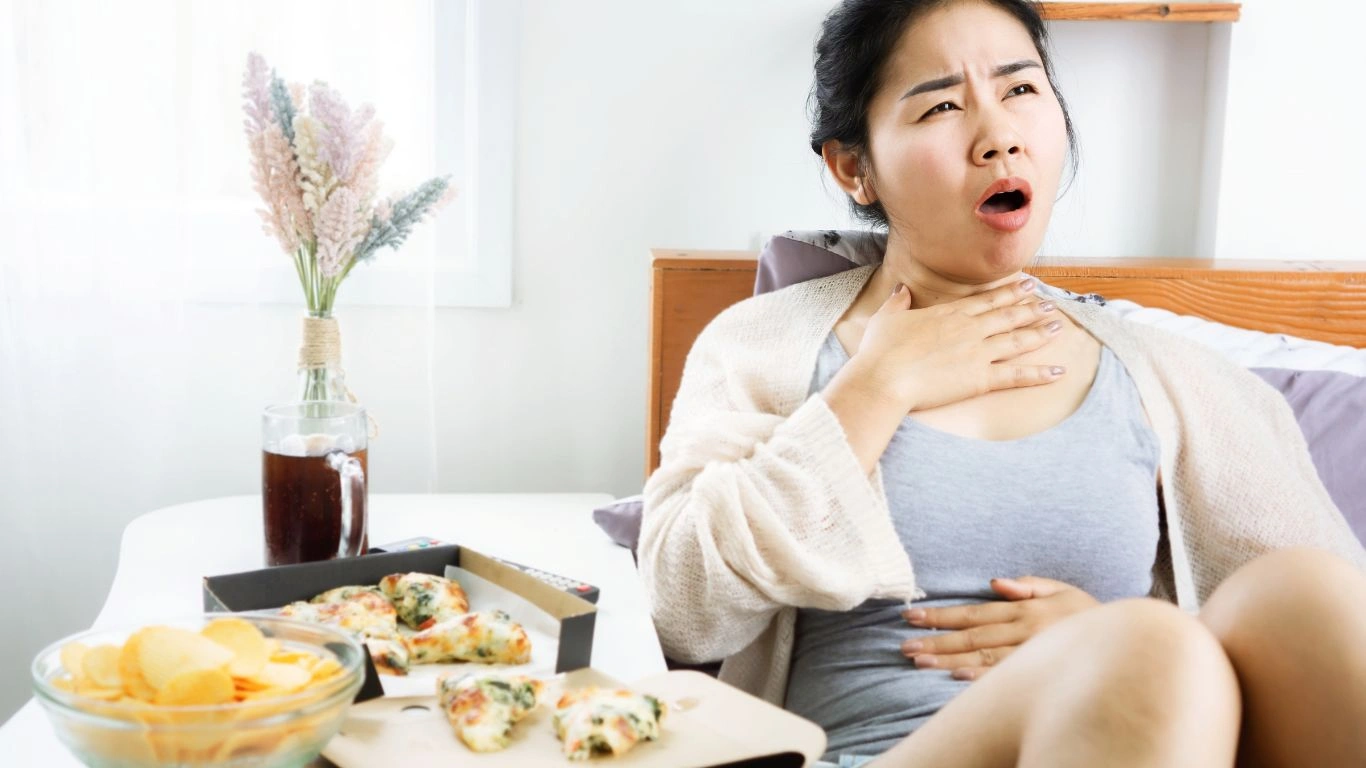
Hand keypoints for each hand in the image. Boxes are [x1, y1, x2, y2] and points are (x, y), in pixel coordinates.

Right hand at [848, 277, 1065, 413]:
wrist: (884, 378)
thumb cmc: (880, 350)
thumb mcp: (886, 317)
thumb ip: (898, 302)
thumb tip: (902, 290)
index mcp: (949, 313)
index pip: (987, 300)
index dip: (1009, 292)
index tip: (1027, 285)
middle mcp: (970, 329)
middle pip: (1007, 315)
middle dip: (1030, 308)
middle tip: (1049, 303)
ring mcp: (978, 353)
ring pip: (1017, 340)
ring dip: (1039, 333)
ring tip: (1057, 326)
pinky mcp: (981, 379)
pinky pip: (1017, 376)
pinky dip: (1039, 374)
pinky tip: (1059, 371)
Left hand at [899, 576, 1099, 680]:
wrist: (1131, 640)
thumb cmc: (1088, 615)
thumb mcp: (1061, 590)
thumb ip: (1028, 585)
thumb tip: (994, 582)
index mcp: (1024, 609)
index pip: (974, 613)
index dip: (942, 615)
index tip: (912, 617)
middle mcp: (1025, 630)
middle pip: (972, 636)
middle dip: (936, 639)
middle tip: (905, 645)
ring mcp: (1033, 653)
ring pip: (983, 657)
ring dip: (949, 659)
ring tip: (920, 661)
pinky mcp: (1042, 672)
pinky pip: (1009, 676)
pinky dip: (982, 678)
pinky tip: (958, 679)